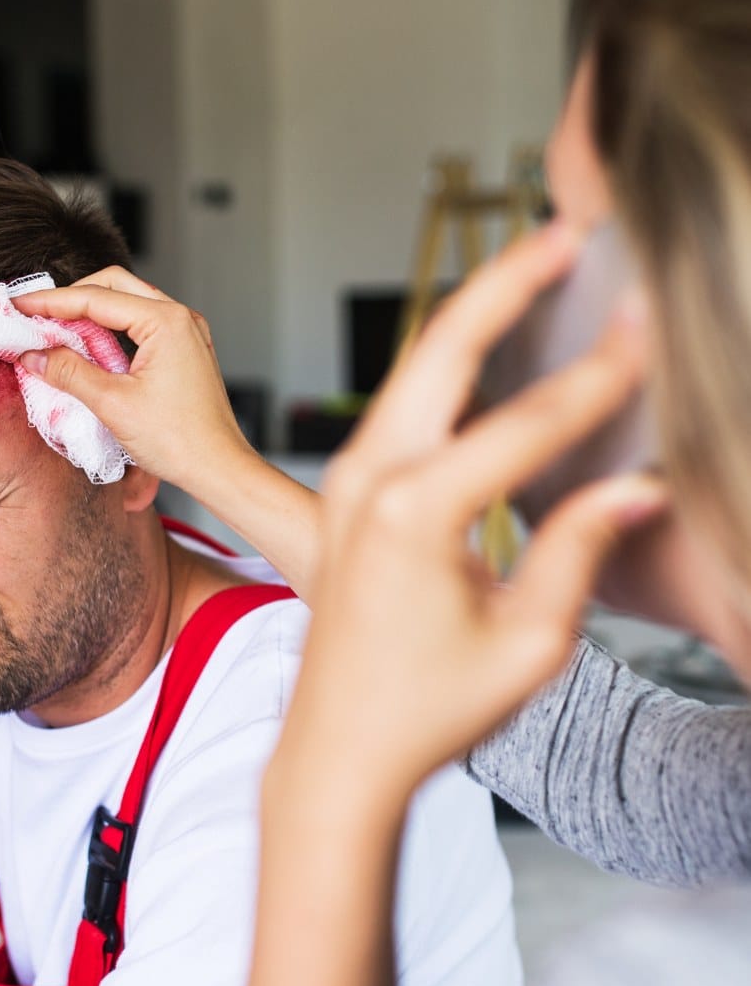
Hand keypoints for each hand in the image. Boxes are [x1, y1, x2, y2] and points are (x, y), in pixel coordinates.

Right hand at [12, 268, 251, 491]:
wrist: (219, 469)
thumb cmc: (179, 441)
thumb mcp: (113, 405)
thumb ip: (69, 373)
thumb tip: (34, 355)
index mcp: (166, 322)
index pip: (96, 298)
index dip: (51, 302)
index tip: (19, 307)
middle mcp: (181, 318)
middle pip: (113, 287)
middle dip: (71, 298)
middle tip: (35, 314)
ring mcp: (187, 333)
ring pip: (128, 305)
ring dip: (91, 314)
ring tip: (55, 331)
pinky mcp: (186, 351)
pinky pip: (142, 327)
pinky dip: (112, 332)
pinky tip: (89, 349)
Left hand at [270, 222, 669, 804]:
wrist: (339, 752)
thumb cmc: (426, 712)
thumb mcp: (527, 643)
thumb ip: (579, 550)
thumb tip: (638, 487)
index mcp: (415, 514)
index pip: (530, 422)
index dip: (600, 376)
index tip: (647, 330)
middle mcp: (369, 482)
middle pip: (444, 348)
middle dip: (509, 283)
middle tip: (566, 232)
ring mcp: (346, 484)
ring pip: (415, 366)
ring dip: (472, 312)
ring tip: (531, 267)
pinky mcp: (344, 496)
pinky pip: (399, 405)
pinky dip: (444, 363)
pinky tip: (485, 347)